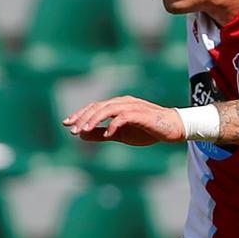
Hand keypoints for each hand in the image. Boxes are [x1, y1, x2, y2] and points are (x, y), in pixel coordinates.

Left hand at [63, 96, 185, 146]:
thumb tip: (82, 135)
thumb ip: (101, 134)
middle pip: (98, 106)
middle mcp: (122, 102)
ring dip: (94, 119)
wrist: (172, 128)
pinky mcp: (141, 114)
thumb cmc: (146, 130)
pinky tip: (108, 134)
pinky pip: (124, 117)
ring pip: (108, 109)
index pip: (94, 107)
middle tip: (71, 129)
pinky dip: (114, 124)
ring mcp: (132, 107)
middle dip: (83, 117)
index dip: (79, 114)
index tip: (66, 123)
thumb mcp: (120, 134)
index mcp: (117, 105)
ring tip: (83, 130)